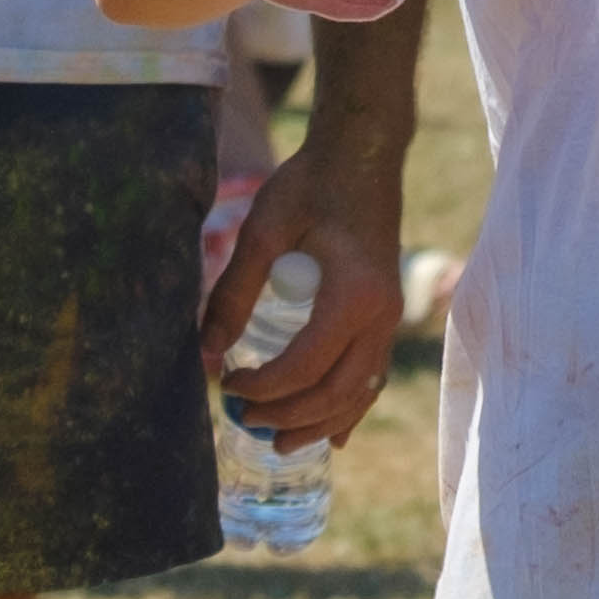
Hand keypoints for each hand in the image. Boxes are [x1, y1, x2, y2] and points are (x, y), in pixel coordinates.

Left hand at [210, 126, 409, 451]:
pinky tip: (332, 436)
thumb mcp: (263, 230)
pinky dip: (351, 409)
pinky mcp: (387, 314)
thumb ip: (235, 291)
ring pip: (361, 392)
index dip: (265, 387)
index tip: (229, 386)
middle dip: (290, 416)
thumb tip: (208, 348)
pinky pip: (372, 376)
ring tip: (280, 443)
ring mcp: (390, 317)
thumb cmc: (311, 184)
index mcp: (353, 295)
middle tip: (244, 422)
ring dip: (321, 423)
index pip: (306, 365)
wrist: (362, 155)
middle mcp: (382, 314)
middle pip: (338, 392)